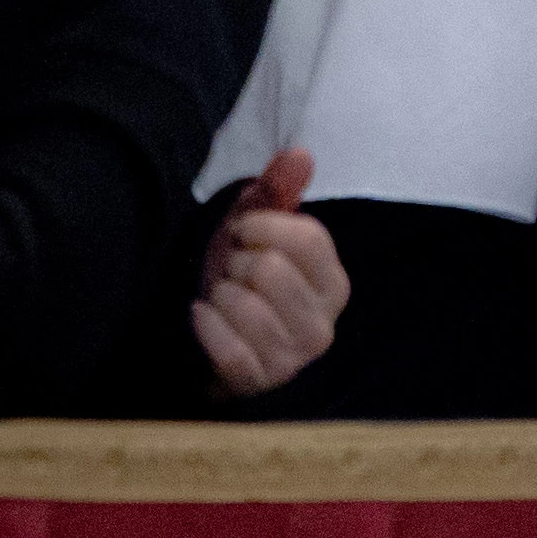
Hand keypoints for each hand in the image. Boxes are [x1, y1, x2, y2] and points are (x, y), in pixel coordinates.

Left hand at [192, 147, 350, 394]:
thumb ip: (280, 191)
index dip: (264, 225)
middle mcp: (323, 325)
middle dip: (238, 262)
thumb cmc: (242, 281)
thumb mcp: (259, 233)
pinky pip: (229, 349)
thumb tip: (300, 153)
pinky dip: (207, 325)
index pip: (309, 240)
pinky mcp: (259, 384)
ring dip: (221, 294)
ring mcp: (293, 359)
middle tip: (231, 269)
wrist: (214, 343)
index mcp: (334, 285)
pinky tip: (201, 315)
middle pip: (272, 271)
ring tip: (220, 295)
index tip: (243, 229)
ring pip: (248, 308)